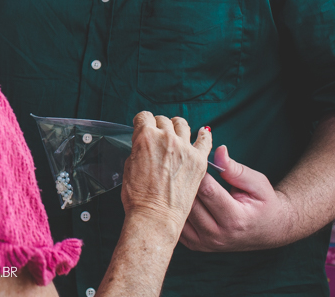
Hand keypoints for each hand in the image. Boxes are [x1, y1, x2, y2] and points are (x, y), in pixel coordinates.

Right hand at [120, 112, 211, 235]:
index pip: (144, 117)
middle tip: (158, 136)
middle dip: (158, 125)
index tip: (143, 127)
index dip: (142, 123)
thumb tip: (145, 146)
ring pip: (182, 124)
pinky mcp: (199, 160)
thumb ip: (139, 150)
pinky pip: (205, 140)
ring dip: (177, 126)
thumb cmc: (138, 197)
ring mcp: (184, 148)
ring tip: (176, 132)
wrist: (155, 217)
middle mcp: (166, 138)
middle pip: (163, 120)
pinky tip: (203, 132)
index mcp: (145, 137)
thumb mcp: (129, 166)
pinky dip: (204, 134)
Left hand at [180, 145, 295, 251]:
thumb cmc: (263, 204)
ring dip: (175, 195)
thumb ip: (236, 169)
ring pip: (179, 214)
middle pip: (190, 203)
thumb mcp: (257, 183)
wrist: (268, 231)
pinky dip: (174, 209)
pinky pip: (177, 224)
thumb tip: (218, 151)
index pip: (207, 191)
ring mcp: (205, 243)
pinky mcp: (196, 245)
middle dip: (182, 181)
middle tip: (177, 164)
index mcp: (235, 220)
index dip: (196, 171)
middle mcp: (218, 235)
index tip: (191, 156)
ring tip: (174, 177)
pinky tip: (175, 194)